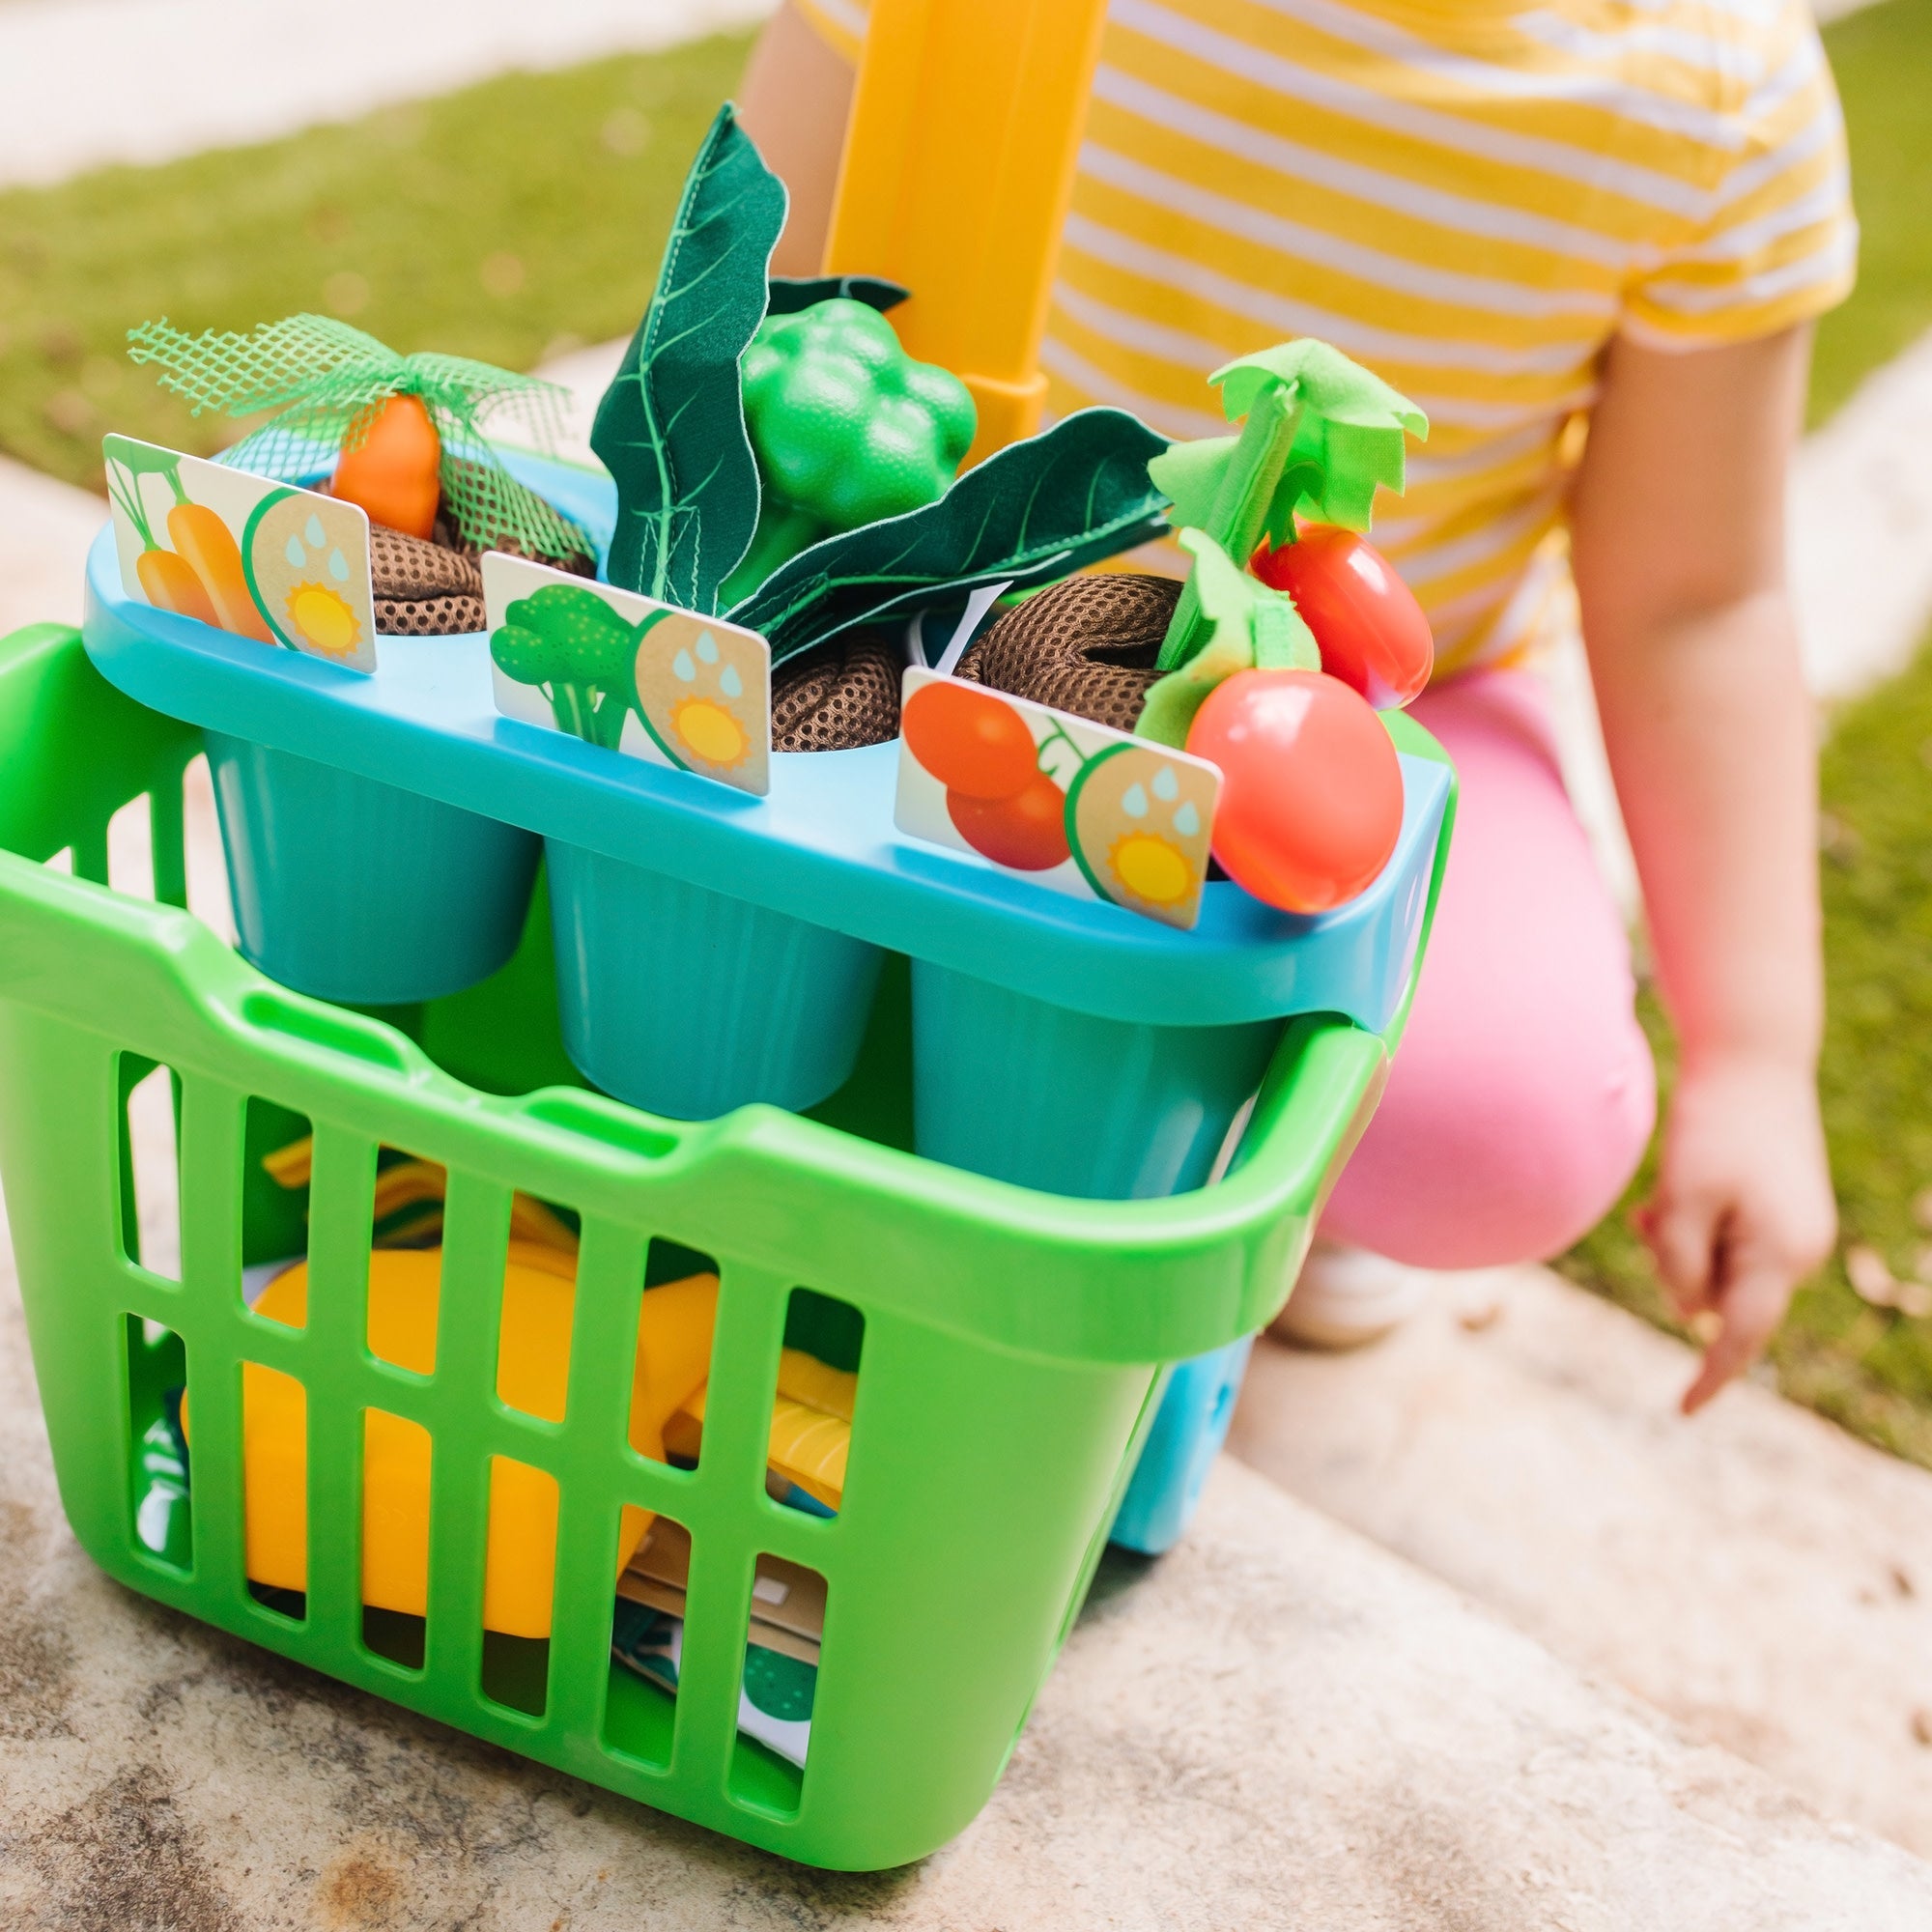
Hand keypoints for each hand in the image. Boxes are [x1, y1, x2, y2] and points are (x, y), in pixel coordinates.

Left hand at [1634, 1054, 1835, 1414]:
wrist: (1751, 1060)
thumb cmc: (1714, 1128)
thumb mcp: (1683, 1200)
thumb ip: (1680, 1264)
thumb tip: (1690, 1315)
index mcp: (1779, 1254)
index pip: (1738, 1335)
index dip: (1710, 1375)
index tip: (1683, 1410)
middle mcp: (1796, 1251)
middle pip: (1714, 1295)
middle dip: (1675, 1268)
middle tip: (1653, 1215)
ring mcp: (1791, 1231)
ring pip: (1713, 1267)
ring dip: (1679, 1243)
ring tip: (1666, 1195)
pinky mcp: (1778, 1211)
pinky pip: (1723, 1240)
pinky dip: (1691, 1226)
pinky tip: (1674, 1192)